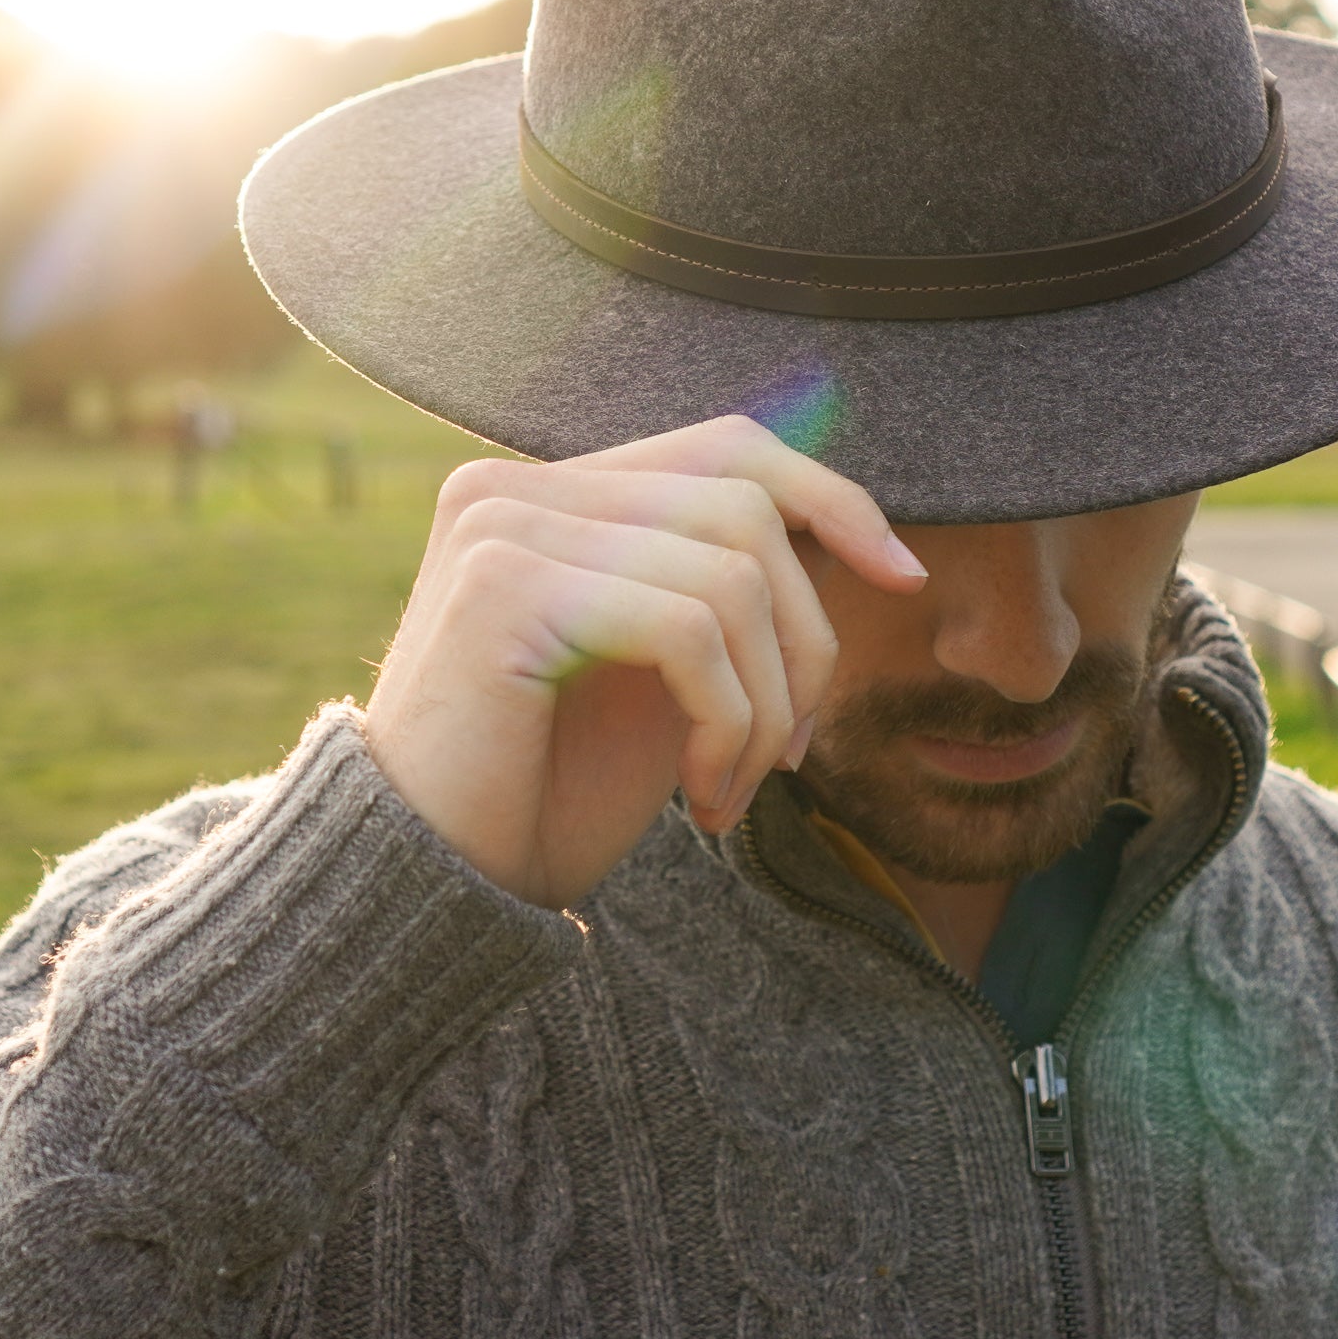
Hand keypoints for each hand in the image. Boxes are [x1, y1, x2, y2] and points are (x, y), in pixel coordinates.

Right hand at [362, 416, 926, 907]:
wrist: (436, 891)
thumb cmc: (550, 790)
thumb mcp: (663, 674)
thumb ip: (723, 590)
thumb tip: (855, 536)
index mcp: (551, 495)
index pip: (724, 448)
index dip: (830, 496)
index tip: (902, 575)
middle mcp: (516, 489)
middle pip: (743, 507)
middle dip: (804, 638)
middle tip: (791, 752)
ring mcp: (504, 529)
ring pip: (729, 575)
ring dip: (767, 703)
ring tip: (734, 788)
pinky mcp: (502, 588)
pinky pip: (686, 630)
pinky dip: (727, 723)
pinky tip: (701, 799)